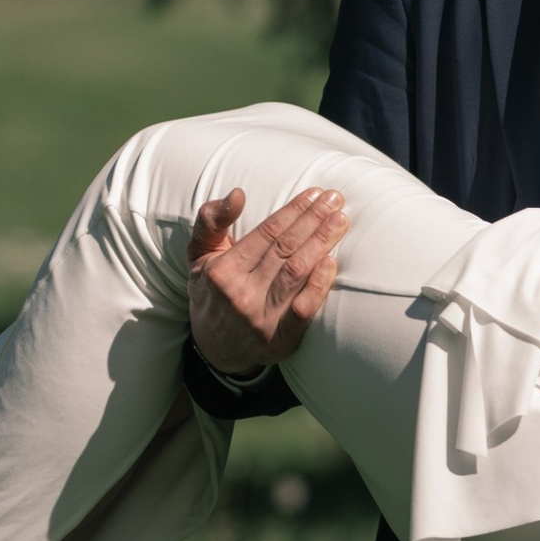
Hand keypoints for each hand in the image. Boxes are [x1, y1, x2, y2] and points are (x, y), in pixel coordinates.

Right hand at [188, 186, 347, 377]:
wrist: (214, 346)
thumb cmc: (211, 290)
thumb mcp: (199, 255)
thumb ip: (211, 221)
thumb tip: (237, 195)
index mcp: (222, 271)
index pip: (266, 233)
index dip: (293, 211)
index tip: (314, 194)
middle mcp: (240, 294)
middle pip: (285, 248)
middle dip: (313, 220)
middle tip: (335, 199)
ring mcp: (260, 318)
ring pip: (297, 272)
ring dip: (322, 243)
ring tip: (340, 221)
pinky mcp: (279, 340)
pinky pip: (303, 309)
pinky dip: (319, 285)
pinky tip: (332, 262)